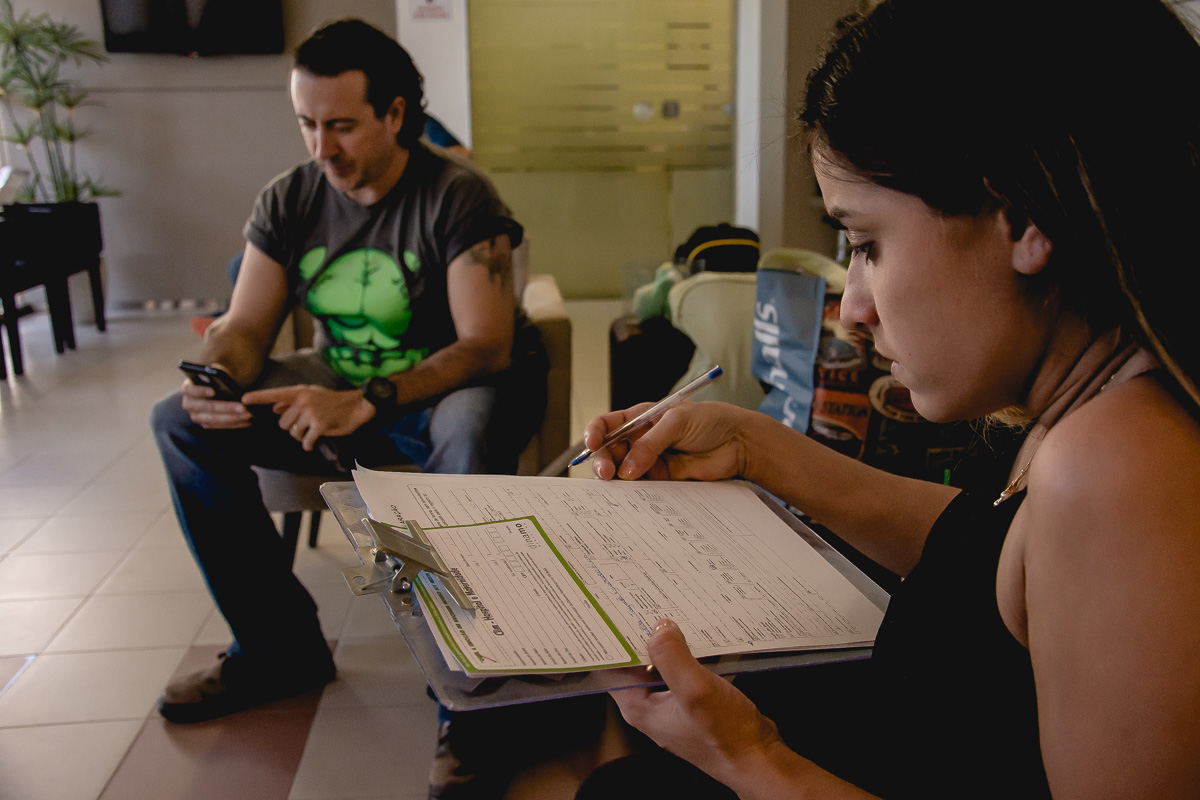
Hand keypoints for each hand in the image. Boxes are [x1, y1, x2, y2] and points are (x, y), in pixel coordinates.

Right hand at [180, 378, 251, 428]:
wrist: (218, 386)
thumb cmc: (216, 377)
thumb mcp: (216, 371)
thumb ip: (217, 372)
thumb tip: (222, 378)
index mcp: (187, 388)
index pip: (189, 390)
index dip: (200, 391)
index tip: (213, 391)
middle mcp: (189, 404)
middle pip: (206, 407)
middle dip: (225, 407)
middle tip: (243, 407)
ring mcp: (197, 416)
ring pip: (214, 419)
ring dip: (233, 418)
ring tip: (249, 414)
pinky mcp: (207, 424)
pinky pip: (221, 426)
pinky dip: (236, 423)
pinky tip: (249, 420)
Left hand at [241, 384, 373, 450]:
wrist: (357, 406)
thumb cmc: (334, 401)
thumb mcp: (312, 395)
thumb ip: (293, 401)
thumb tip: (274, 407)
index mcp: (300, 392)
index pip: (274, 394)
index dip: (258, 398)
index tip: (243, 400)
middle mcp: (303, 401)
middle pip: (283, 423)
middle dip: (292, 428)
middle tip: (305, 425)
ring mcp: (311, 413)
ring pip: (293, 433)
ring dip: (301, 437)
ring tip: (313, 430)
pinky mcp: (319, 426)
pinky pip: (305, 441)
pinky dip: (308, 445)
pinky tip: (314, 441)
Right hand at [585, 401, 752, 481]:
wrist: (738, 443)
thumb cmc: (710, 421)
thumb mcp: (677, 422)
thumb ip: (650, 444)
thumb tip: (627, 469)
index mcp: (641, 417)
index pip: (608, 424)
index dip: (595, 434)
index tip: (592, 445)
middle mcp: (641, 439)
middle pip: (609, 451)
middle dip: (602, 461)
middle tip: (606, 473)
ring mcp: (650, 460)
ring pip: (621, 471)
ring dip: (614, 477)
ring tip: (616, 482)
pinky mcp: (662, 479)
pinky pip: (641, 486)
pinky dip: (632, 491)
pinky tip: (631, 492)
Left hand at [610, 619, 784, 787]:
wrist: (758, 759)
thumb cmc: (726, 735)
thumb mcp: (695, 689)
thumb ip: (671, 657)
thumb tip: (658, 627)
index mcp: (639, 707)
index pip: (611, 668)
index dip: (612, 641)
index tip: (617, 613)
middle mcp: (649, 707)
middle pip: (634, 664)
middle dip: (641, 636)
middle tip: (647, 605)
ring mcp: (670, 706)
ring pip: (660, 665)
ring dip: (667, 644)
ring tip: (673, 615)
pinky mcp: (690, 703)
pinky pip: (681, 672)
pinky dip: (687, 655)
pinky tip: (698, 639)